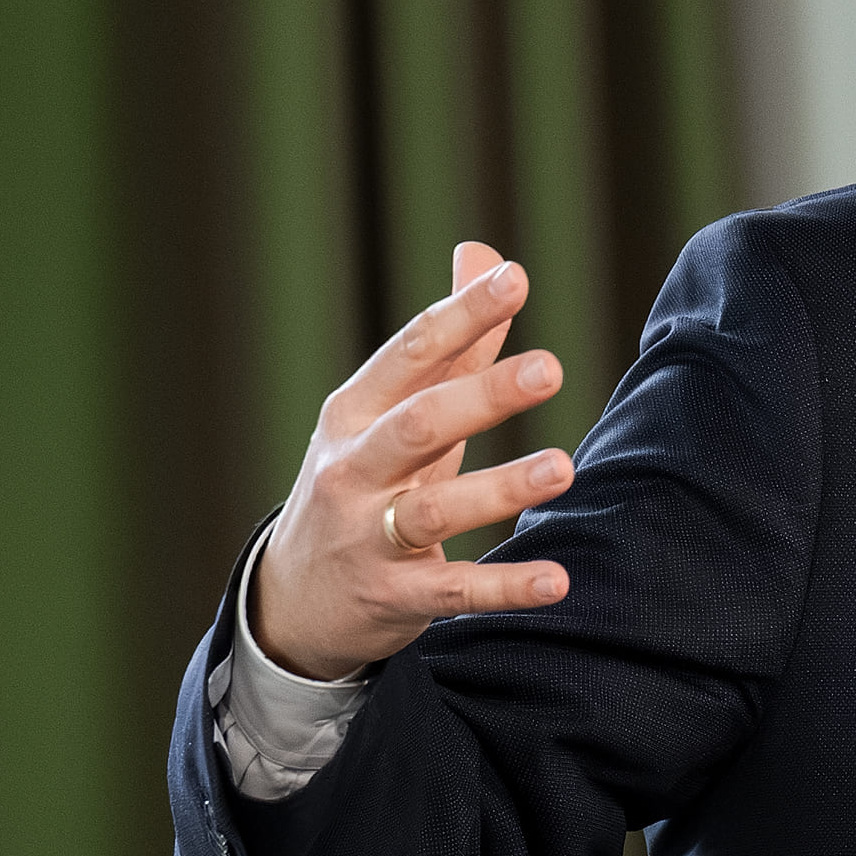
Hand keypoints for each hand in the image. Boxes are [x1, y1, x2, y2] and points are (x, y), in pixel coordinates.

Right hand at [246, 241, 578, 680]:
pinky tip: (556, 580)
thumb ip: (450, 345)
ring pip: (434, 508)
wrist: (293, 599)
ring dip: (500, 488)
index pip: (410, 353)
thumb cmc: (361, 486)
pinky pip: (452, 591)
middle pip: (418, 423)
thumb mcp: (390, 415)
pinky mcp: (392, 597)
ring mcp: (367, 536)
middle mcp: (353, 469)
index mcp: (355, 413)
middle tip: (550, 368)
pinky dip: (503, 587)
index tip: (513, 278)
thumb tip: (483, 255)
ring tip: (563, 468)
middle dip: (482, 395)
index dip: (461, 315)